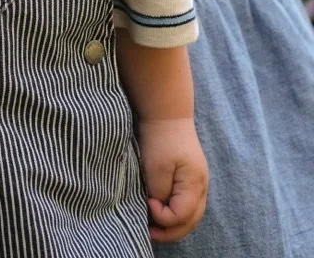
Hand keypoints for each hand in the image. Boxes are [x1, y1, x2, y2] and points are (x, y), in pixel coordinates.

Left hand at [137, 118, 208, 243]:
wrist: (167, 113)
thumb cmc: (161, 138)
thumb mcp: (156, 166)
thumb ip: (159, 192)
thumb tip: (158, 209)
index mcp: (195, 185)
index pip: (181, 216)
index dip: (162, 217)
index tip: (147, 203)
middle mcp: (201, 188)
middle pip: (190, 221)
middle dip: (170, 232)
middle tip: (149, 234)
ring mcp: (198, 183)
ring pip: (190, 215)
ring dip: (174, 225)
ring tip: (154, 228)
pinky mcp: (190, 177)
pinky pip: (187, 204)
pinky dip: (176, 213)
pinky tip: (162, 212)